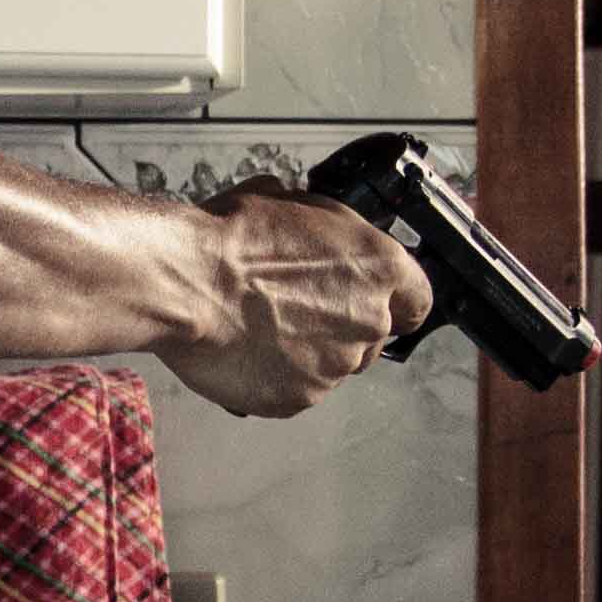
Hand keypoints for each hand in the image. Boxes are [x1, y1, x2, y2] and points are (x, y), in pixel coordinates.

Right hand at [159, 187, 431, 419]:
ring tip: (257, 325)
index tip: (372, 301)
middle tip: (292, 306)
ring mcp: (334, 367)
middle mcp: (367, 321)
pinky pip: (293, 390)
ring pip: (330, 365)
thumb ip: (325, 230)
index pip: (417, 300)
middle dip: (338, 324)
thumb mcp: (290, 202)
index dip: (392, 301)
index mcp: (378, 267)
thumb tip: (316, 235)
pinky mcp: (297, 399)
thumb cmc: (231, 237)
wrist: (185, 282)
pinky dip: (273, 376)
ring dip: (304, 351)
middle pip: (369, 335)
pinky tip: (243, 348)